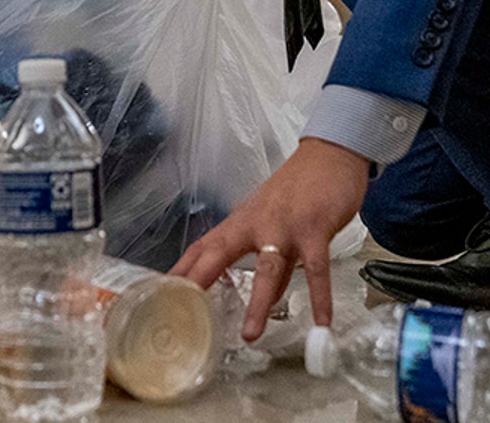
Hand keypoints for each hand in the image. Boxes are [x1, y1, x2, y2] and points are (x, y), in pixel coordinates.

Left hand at [169, 137, 368, 338]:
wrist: (327, 155)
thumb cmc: (296, 189)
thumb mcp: (271, 222)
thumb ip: (265, 261)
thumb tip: (265, 301)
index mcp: (240, 222)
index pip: (202, 248)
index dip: (181, 271)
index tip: (161, 294)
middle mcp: (256, 224)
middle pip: (221, 254)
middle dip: (200, 281)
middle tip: (184, 312)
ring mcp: (285, 227)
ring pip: (268, 268)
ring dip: (259, 303)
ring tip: (251, 334)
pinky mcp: (315, 228)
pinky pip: (316, 268)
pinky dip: (320, 296)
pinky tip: (322, 321)